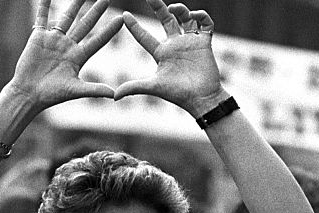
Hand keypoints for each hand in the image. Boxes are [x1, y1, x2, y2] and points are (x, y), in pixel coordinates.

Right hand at [9, 0, 122, 108]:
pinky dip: (44, 6)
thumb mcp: (74, 90)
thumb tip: (115, 95)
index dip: (109, 31)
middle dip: (95, 12)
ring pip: (67, 18)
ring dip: (75, 4)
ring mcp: (53, 40)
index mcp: (78, 57)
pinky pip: (42, 18)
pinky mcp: (38, 38)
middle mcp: (67, 46)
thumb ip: (94, 90)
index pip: (97, 41)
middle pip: (85, 25)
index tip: (121, 20)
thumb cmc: (51, 95)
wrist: (28, 94)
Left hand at [114, 1, 226, 115]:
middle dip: (158, 7)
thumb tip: (113, 96)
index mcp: (160, 53)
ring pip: (185, 19)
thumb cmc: (177, 94)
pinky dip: (201, 16)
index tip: (124, 14)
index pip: (144, 36)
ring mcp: (190, 42)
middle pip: (165, 20)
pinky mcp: (205, 43)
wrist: (201, 99)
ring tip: (173, 8)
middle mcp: (174, 45)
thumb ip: (133, 87)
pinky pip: (205, 24)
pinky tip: (194, 15)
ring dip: (180, 10)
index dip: (134, 26)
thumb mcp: (152, 87)